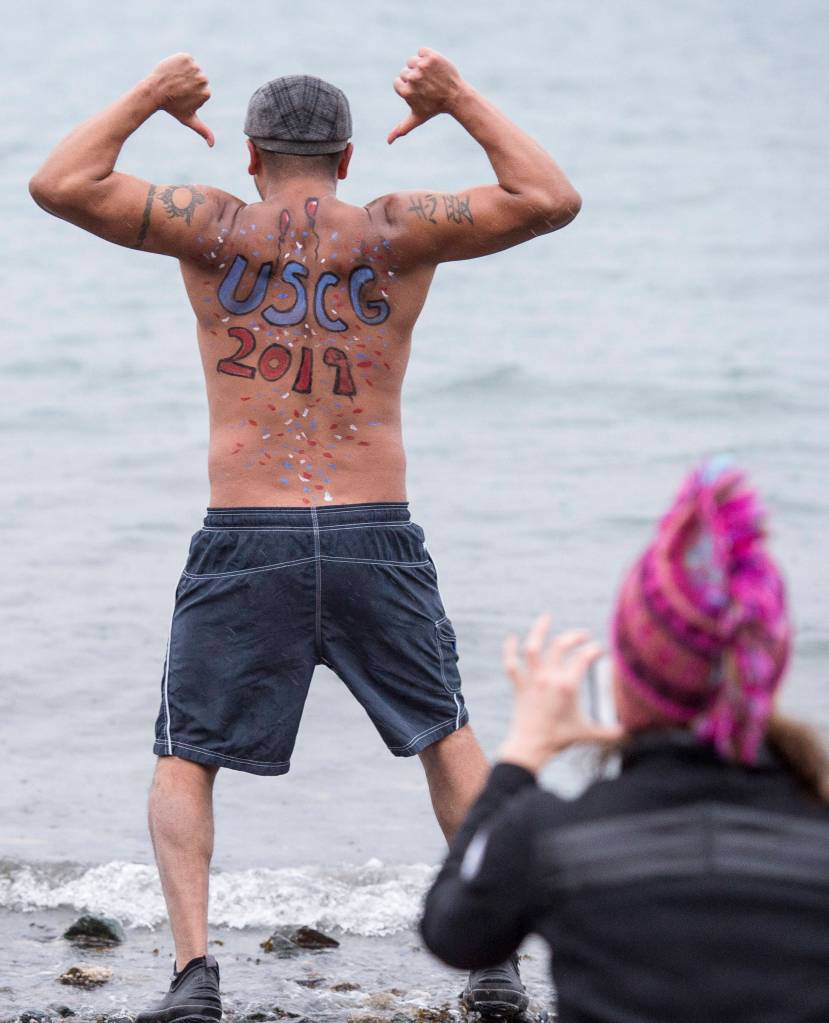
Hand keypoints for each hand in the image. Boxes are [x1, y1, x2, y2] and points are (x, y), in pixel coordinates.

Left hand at [147, 53, 213, 146]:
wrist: (154, 92)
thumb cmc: (172, 107)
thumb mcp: (188, 119)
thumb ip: (203, 130)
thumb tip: (212, 145)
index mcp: (206, 93)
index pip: (201, 89)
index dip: (191, 93)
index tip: (182, 97)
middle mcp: (203, 79)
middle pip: (197, 78)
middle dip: (188, 82)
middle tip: (177, 89)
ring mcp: (195, 67)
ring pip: (192, 68)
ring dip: (183, 73)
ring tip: (174, 81)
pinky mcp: (186, 57)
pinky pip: (185, 59)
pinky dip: (179, 63)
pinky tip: (173, 71)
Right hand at [387, 48, 464, 143]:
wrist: (455, 96)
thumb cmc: (434, 108)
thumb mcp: (417, 118)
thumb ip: (401, 128)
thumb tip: (388, 142)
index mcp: (406, 92)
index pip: (397, 82)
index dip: (408, 87)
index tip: (419, 93)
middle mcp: (412, 78)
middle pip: (405, 71)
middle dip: (414, 78)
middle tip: (427, 87)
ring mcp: (422, 66)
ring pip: (412, 60)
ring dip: (420, 66)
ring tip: (430, 77)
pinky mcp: (431, 56)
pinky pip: (422, 51)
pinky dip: (427, 56)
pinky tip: (434, 68)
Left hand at [497, 614, 623, 773]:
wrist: (530, 747)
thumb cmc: (560, 739)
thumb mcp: (588, 733)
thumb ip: (611, 732)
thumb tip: (631, 735)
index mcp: (568, 685)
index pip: (584, 658)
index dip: (595, 650)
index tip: (601, 650)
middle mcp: (549, 677)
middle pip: (561, 646)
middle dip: (574, 636)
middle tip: (584, 636)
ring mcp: (532, 679)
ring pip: (533, 647)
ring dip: (539, 630)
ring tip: (546, 617)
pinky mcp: (519, 685)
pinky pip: (512, 663)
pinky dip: (509, 649)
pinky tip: (511, 638)